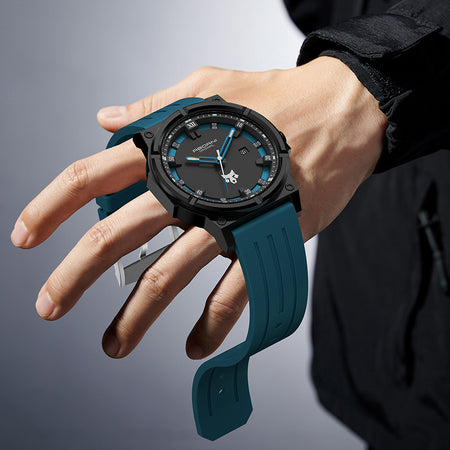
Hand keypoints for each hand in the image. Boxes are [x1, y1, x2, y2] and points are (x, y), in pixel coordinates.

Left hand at [11, 57, 386, 359]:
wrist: (340, 112)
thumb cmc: (274, 99)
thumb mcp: (206, 87)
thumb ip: (153, 104)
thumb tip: (106, 117)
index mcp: (169, 148)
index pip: (91, 175)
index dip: (50, 205)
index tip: (26, 236)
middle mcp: (189, 187)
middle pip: (114, 235)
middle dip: (74, 274)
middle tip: (50, 306)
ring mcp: (228, 219)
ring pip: (166, 276)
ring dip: (135, 318)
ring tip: (114, 344)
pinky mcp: (267, 241)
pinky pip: (232, 295)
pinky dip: (211, 325)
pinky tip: (196, 345)